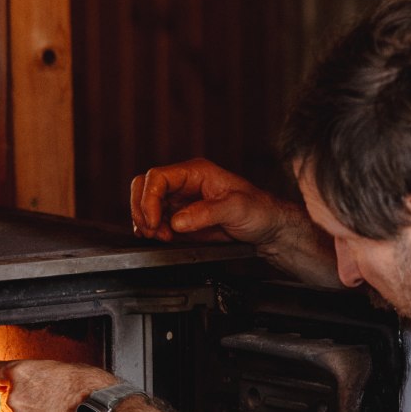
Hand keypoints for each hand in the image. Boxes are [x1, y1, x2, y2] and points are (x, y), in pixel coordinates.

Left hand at [0, 360, 116, 411]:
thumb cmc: (92, 389)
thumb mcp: (67, 369)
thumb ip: (44, 375)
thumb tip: (44, 380)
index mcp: (21, 374)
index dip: (2, 378)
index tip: (2, 382)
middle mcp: (16, 398)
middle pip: (14, 400)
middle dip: (31, 402)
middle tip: (54, 404)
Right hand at [130, 157, 286, 245]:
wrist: (268, 228)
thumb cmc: (258, 210)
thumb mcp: (236, 208)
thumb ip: (206, 213)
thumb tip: (177, 221)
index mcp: (195, 173)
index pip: (158, 178)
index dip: (149, 199)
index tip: (153, 222)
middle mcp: (184, 184)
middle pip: (144, 188)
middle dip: (143, 211)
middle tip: (153, 231)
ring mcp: (182, 202)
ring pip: (147, 206)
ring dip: (147, 223)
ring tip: (160, 238)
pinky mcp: (183, 220)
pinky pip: (158, 221)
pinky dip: (153, 231)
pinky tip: (160, 239)